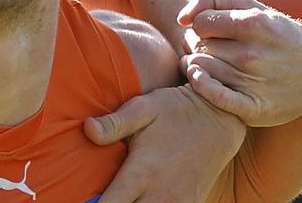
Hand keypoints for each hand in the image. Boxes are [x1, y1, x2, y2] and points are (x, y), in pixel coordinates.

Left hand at [86, 85, 244, 202]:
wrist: (220, 118)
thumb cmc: (176, 111)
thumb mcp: (144, 108)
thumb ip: (114, 123)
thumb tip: (87, 129)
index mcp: (142, 172)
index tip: (81, 202)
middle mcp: (160, 194)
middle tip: (95, 200)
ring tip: (116, 198)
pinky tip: (140, 198)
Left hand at [177, 0, 301, 126]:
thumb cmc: (274, 34)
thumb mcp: (250, 6)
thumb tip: (181, 19)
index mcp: (255, 24)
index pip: (199, 23)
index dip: (201, 26)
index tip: (212, 30)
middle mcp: (255, 54)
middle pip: (197, 46)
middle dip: (198, 44)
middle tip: (212, 47)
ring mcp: (255, 83)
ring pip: (200, 68)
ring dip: (197, 64)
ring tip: (212, 61)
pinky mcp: (254, 108)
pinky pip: (213, 96)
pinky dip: (201, 86)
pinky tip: (199, 78)